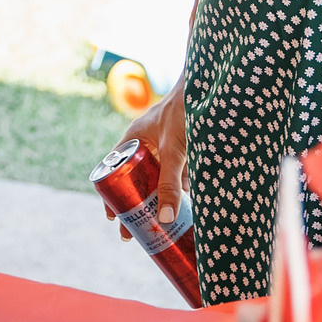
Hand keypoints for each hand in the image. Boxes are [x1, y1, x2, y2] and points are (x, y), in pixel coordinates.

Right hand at [104, 77, 188, 238]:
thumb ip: (170, 183)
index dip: (111, 194)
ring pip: (157, 181)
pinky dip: (179, 193)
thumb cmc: (184, 111)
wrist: (210, 88)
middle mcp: (148, 145)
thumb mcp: (174, 150)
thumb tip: (166, 219)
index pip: (114, 170)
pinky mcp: (186, 151)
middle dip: (134, 206)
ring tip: (155, 229)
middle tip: (132, 233)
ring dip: (157, 202)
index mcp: (134, 139)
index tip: (112, 217)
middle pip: (135, 180)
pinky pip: (178, 177)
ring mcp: (167, 148)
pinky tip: (183, 213)